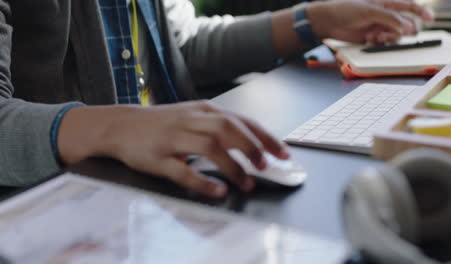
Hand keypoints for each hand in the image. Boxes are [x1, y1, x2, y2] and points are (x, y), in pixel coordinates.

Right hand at [58, 101, 289, 197]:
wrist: (120, 125)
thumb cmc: (162, 123)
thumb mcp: (193, 117)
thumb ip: (219, 127)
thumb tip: (253, 144)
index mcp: (203, 110)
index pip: (242, 120)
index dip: (265, 137)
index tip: (283, 154)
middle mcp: (191, 120)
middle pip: (228, 128)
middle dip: (252, 148)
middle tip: (266, 167)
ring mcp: (173, 137)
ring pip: (210, 147)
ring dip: (233, 166)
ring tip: (247, 182)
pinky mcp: (157, 157)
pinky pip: (183, 171)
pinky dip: (203, 182)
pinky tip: (218, 191)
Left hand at [306, 0, 429, 43]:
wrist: (328, 21)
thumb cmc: (346, 9)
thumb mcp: (369, 10)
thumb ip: (390, 18)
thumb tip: (408, 27)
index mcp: (387, 2)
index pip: (410, 6)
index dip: (422, 12)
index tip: (431, 20)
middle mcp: (386, 15)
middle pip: (405, 24)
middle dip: (402, 30)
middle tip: (393, 33)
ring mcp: (379, 26)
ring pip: (396, 35)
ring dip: (389, 37)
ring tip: (376, 36)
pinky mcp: (372, 37)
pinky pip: (384, 43)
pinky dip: (380, 43)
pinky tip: (369, 39)